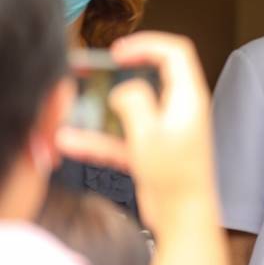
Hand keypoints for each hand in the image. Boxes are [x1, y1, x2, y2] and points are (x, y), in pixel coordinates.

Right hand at [56, 32, 215, 226]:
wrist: (185, 220)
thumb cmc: (177, 180)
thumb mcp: (149, 135)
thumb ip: (135, 103)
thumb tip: (125, 90)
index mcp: (189, 99)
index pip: (176, 53)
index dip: (147, 44)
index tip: (119, 51)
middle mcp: (181, 111)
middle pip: (155, 75)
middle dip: (125, 70)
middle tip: (101, 69)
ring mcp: (168, 131)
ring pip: (132, 108)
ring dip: (105, 108)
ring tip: (77, 105)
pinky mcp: (154, 151)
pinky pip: (123, 137)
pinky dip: (101, 139)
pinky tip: (74, 142)